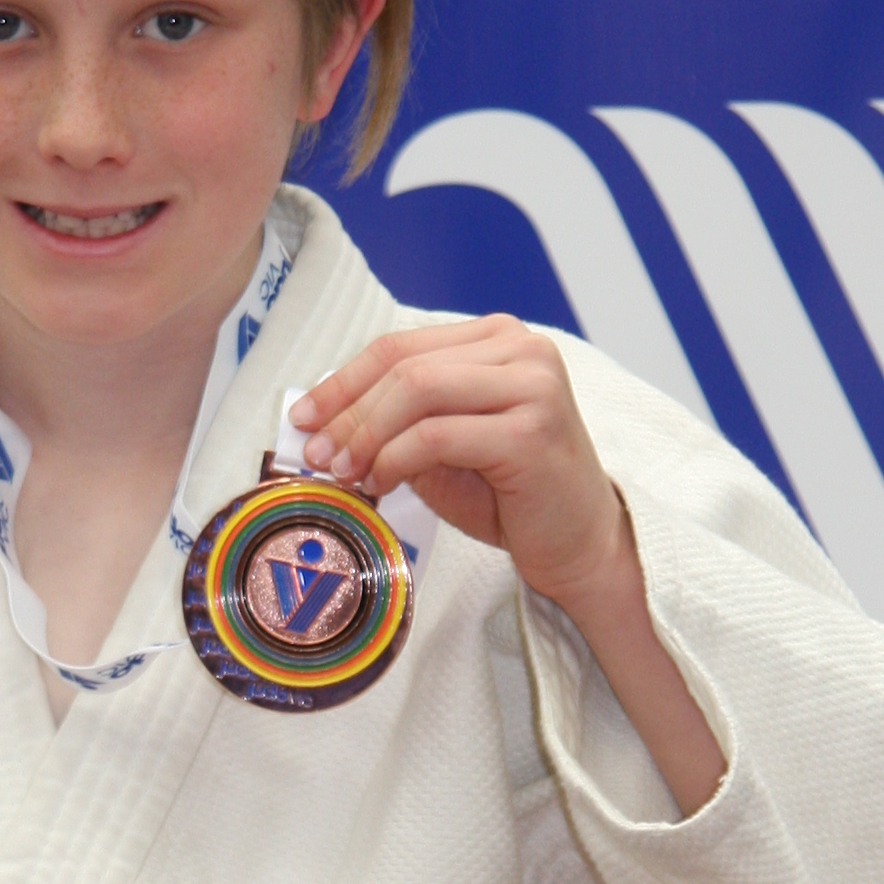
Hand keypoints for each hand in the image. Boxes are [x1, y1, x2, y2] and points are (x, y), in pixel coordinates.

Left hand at [290, 319, 726, 816]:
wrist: (579, 543)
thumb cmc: (512, 495)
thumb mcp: (444, 447)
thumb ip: (397, 423)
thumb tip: (322, 423)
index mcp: (498, 340)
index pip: (401, 347)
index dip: (343, 381)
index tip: (303, 416)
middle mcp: (522, 349)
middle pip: (404, 364)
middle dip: (347, 410)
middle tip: (315, 453)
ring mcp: (533, 384)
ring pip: (417, 390)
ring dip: (367, 434)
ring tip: (343, 472)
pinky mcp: (531, 428)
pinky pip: (436, 434)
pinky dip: (395, 458)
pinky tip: (379, 483)